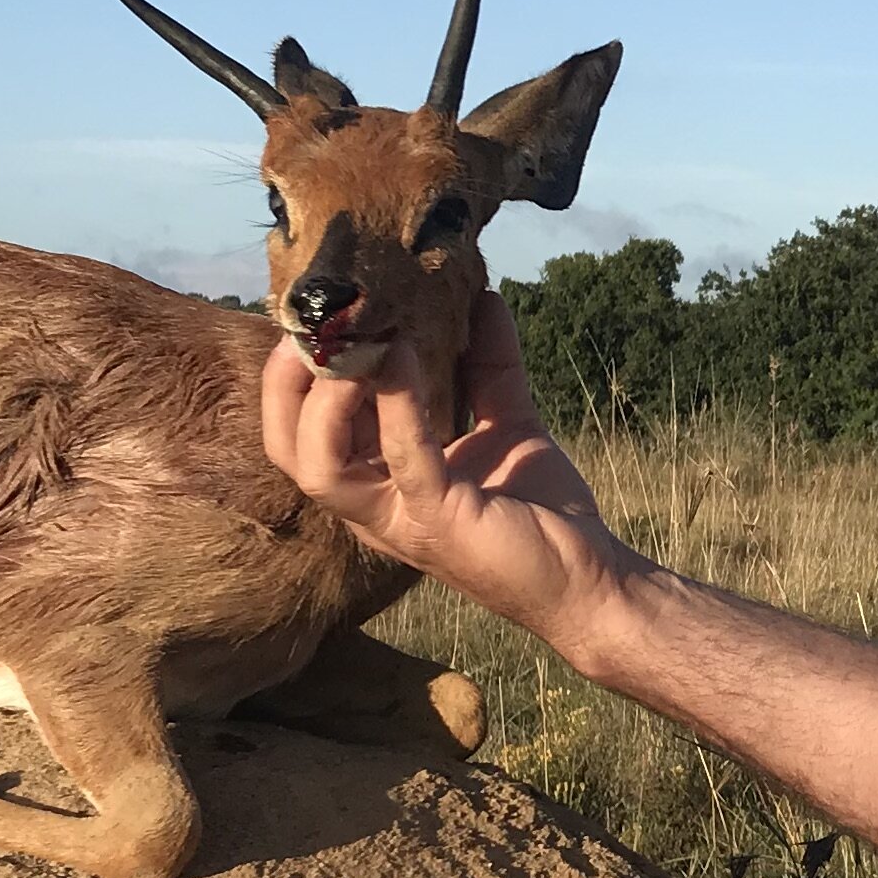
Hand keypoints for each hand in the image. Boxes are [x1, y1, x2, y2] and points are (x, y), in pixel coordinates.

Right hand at [262, 292, 631, 641]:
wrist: (590, 580)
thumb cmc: (539, 512)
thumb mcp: (505, 421)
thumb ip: (488, 364)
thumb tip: (486, 297)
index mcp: (376, 482)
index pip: (302, 428)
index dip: (296, 371)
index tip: (320, 312)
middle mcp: (372, 506)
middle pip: (288, 446)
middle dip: (287, 381)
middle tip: (318, 322)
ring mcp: (399, 519)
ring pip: (319, 462)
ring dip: (329, 396)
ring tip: (359, 339)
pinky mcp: (439, 522)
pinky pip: (403, 457)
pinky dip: (399, 404)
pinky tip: (407, 357)